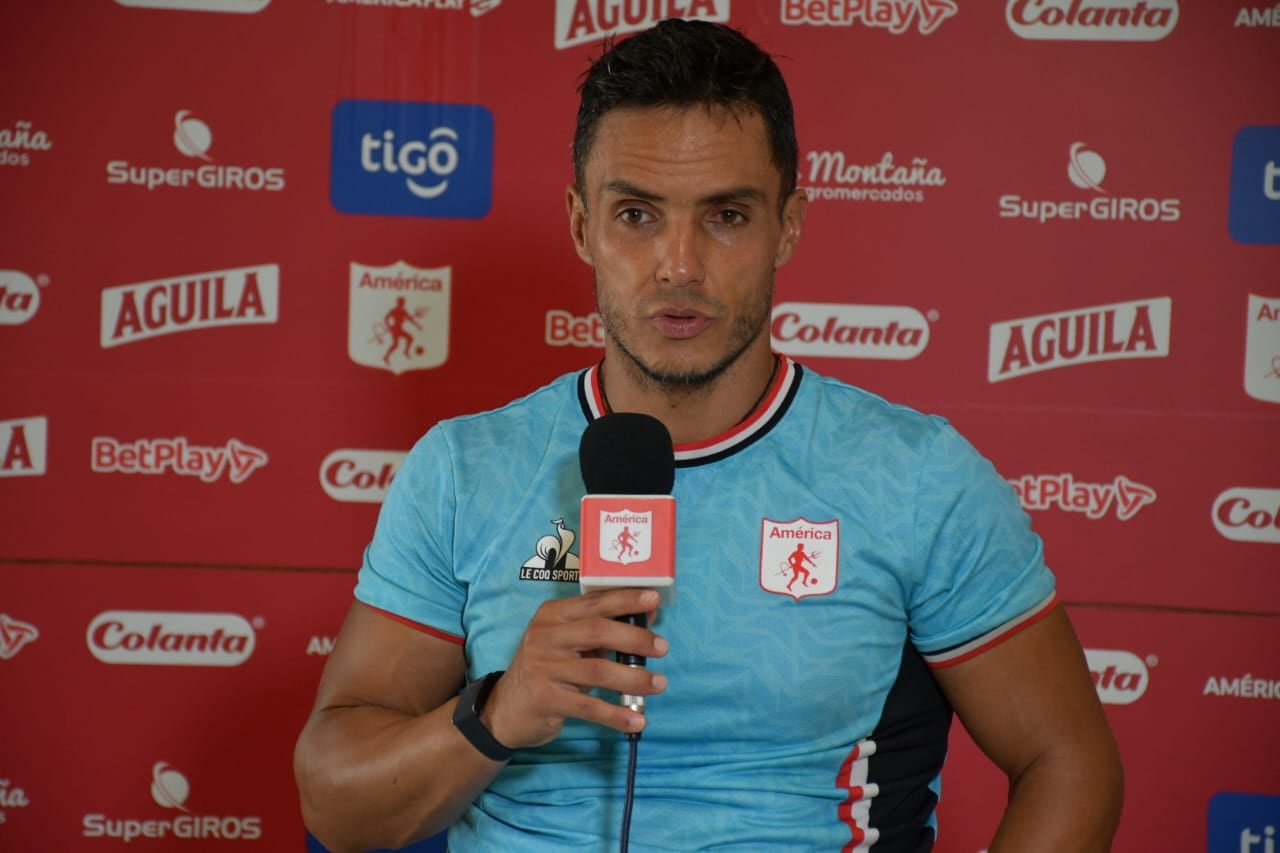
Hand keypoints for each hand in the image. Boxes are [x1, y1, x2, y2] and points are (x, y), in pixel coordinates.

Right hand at [483, 588, 667, 748]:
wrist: (505, 709)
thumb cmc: (546, 670)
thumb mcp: (565, 644)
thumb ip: (599, 632)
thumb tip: (646, 623)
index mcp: (552, 615)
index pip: (594, 602)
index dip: (625, 600)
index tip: (654, 600)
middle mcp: (545, 636)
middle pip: (598, 631)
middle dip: (635, 638)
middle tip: (662, 647)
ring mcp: (543, 667)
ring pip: (598, 670)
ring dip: (633, 678)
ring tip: (658, 684)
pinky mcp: (545, 699)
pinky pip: (589, 707)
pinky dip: (617, 714)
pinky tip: (637, 720)